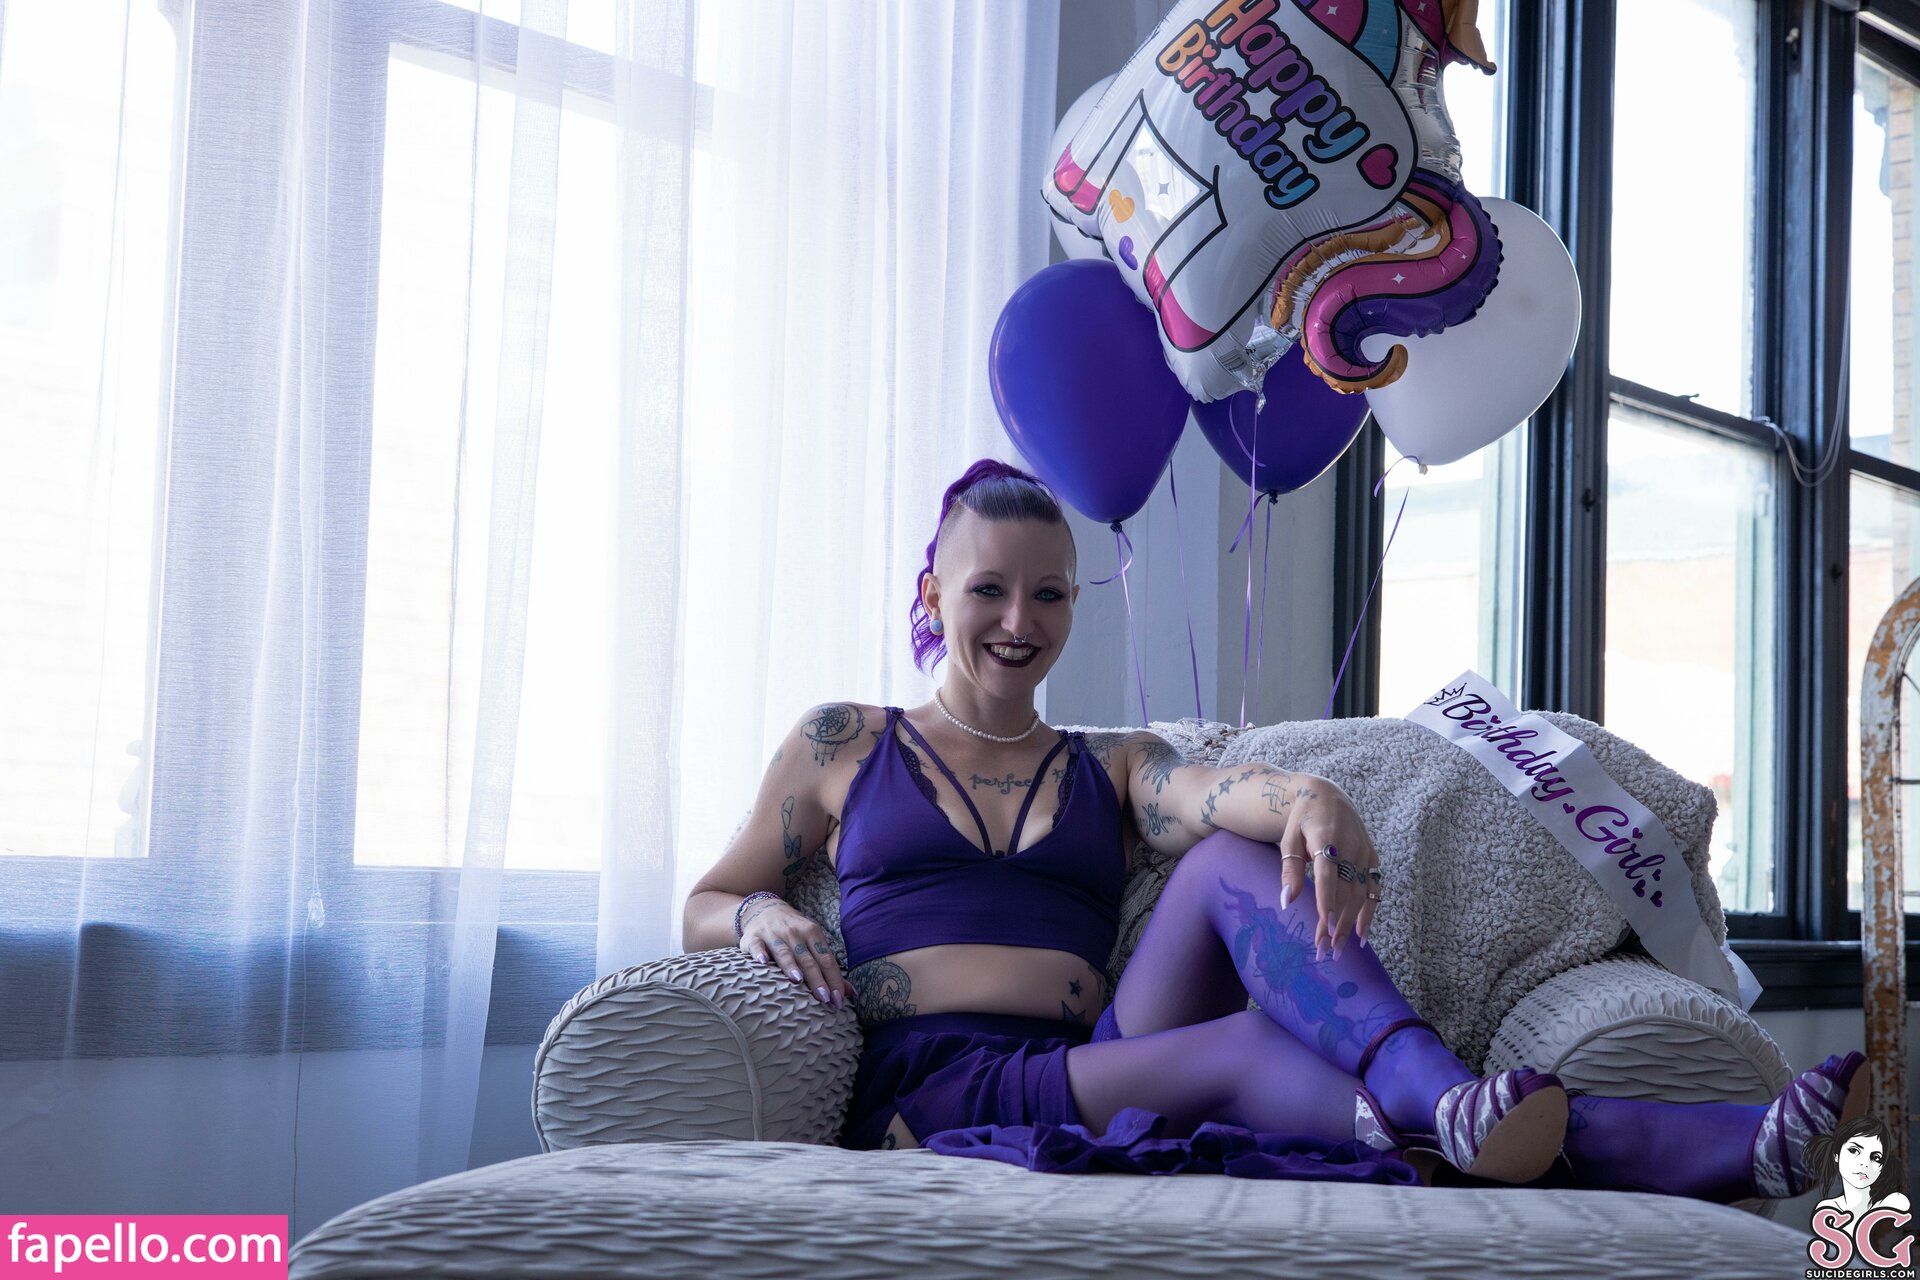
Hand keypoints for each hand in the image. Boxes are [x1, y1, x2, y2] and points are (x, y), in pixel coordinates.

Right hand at [738, 897, 852, 1007]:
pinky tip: (763, 962)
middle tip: (824, 998)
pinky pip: (757, 946)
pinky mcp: (754, 937)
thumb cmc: (794, 933)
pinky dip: (760, 954)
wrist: (764, 909)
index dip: (833, 979)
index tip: (837, 999)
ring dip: (791, 965)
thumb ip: (829, 968)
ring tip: (797, 980)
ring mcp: (773, 934)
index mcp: (812, 934)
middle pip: (808, 959)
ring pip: (784, 952)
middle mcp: (794, 933)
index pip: (826, 959)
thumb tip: (850, 993)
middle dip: (817, 979)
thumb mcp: (813, 943)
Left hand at [1275, 774, 1380, 959]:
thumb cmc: (1302, 820)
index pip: (1328, 876)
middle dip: (1337, 923)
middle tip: (1326, 950)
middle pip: (1346, 891)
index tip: (1324, 928)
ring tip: (1340, 948)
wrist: (1326, 795)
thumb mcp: (1289, 839)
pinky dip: (1369, 911)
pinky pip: (1374, 888)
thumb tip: (1285, 902)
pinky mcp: (1373, 856)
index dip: (1328, 902)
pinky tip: (1362, 934)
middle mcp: (1351, 846)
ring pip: (1362, 894)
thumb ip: (1289, 870)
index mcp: (1327, 839)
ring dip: (1352, 923)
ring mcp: (1365, 851)